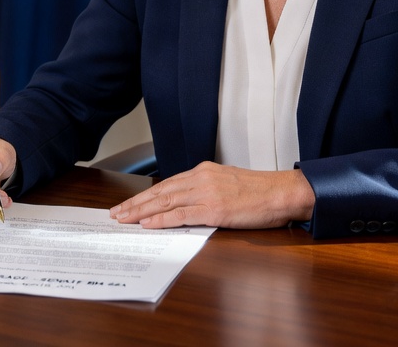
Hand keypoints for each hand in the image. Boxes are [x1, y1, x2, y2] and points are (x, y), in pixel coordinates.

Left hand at [108, 162, 314, 229]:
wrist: (282, 192)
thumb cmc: (260, 192)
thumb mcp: (227, 183)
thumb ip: (206, 189)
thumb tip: (187, 203)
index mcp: (203, 171)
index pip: (166, 184)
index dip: (144, 196)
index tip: (128, 204)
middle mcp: (201, 178)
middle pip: (160, 192)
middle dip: (135, 204)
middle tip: (115, 213)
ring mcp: (206, 193)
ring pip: (165, 202)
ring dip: (141, 212)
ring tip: (123, 219)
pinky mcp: (214, 209)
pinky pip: (181, 215)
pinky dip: (161, 220)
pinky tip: (148, 225)